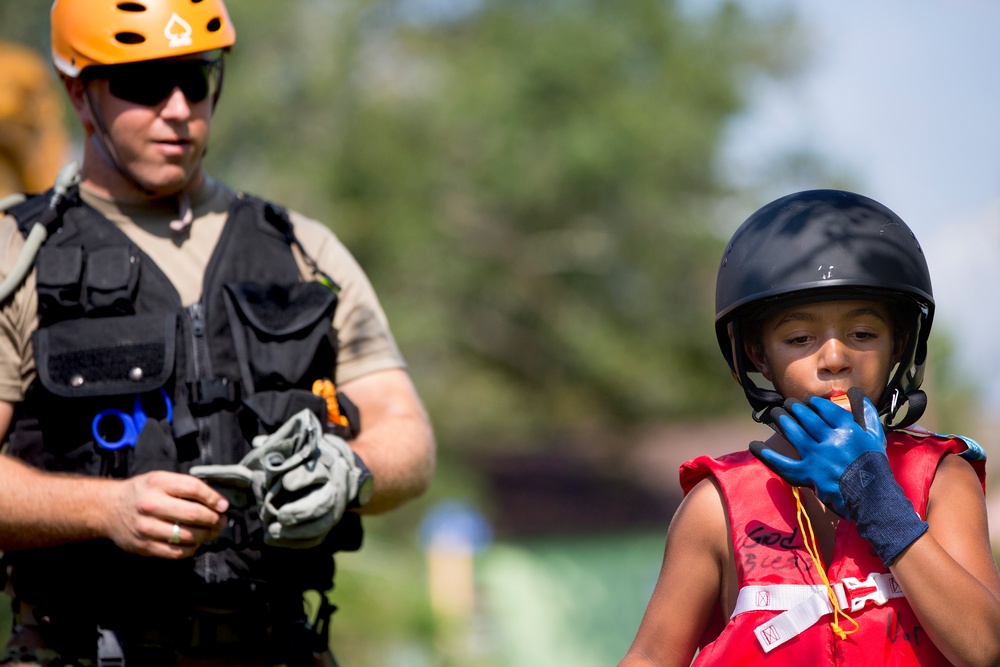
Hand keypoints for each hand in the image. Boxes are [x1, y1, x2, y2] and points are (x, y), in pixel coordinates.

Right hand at [105, 470, 228, 558]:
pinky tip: (195, 542)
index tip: (223, 505)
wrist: (107, 509)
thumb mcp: (160, 479)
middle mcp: (150, 504)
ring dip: (206, 535)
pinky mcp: (144, 546)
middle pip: (193, 514)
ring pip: (187, 536)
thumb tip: (217, 501)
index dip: (213, 498)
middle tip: (221, 520)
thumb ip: (185, 487)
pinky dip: (191, 549)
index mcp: (157, 483)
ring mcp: (146, 527)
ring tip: (211, 531)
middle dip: (214, 519)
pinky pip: (176, 552)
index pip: (193, 488)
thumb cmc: (141, 492)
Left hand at [191, 409, 362, 548]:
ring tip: (272, 532)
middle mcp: (334, 488)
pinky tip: (275, 540)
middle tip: (280, 516)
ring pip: (322, 523)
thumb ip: (281, 448)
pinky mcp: (329, 523)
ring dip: (296, 532)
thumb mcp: (301, 449)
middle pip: (323, 502)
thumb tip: (258, 443)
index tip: (284, 484)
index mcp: (326, 466)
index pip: (316, 473)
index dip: (301, 479)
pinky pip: (317, 538)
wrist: (339, 473)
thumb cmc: (311, 459)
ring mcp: (335, 508)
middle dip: (301, 512)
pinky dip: (296, 542)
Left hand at [750, 386, 926, 564]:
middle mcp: (830, 440)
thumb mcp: (875, 437)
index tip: (807, 401)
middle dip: (794, 407)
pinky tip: (754, 445)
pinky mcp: (807, 474)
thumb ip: (866, 414)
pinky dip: (766, 454)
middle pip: (806, 417)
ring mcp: (816, 457)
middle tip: (788, 404)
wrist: (872, 498)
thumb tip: (856, 393)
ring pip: (793, 432)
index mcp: (847, 429)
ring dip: (782, 419)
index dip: (812, 402)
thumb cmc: (875, 466)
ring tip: (775, 413)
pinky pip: (782, 463)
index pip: (824, 408)